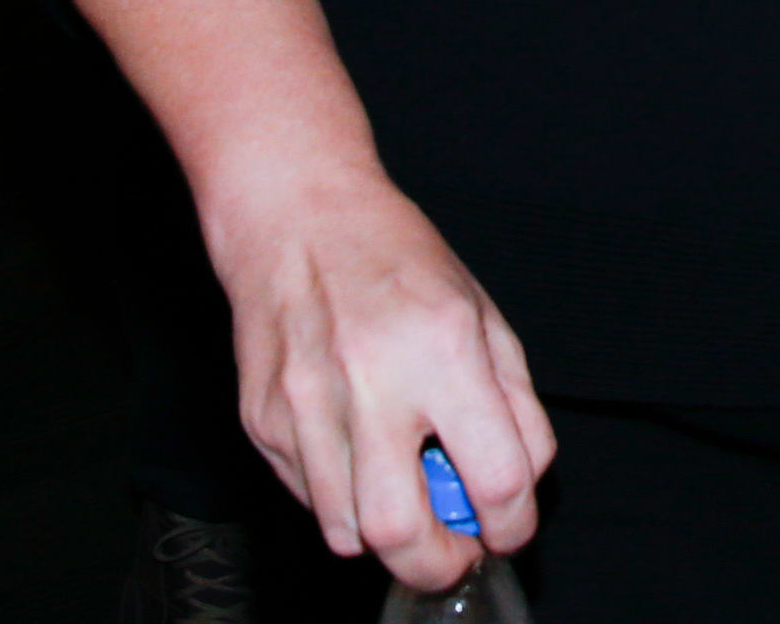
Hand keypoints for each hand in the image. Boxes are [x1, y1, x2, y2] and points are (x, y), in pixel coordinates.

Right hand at [201, 163, 555, 591]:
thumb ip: (514, 405)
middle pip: (402, 534)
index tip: (508, 528)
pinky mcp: (261, 422)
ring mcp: (306, 408)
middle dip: (438, 565)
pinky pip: (309, 500)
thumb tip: (518, 488)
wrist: (297, 214)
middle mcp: (370, 384)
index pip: (496, 479)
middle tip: (454, 551)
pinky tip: (358, 455)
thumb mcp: (482, 314)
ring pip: (347, 535)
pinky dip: (343, 500)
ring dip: (387, 538)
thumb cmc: (397, 259)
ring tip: (405, 495)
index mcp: (443, 349)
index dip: (513, 525)